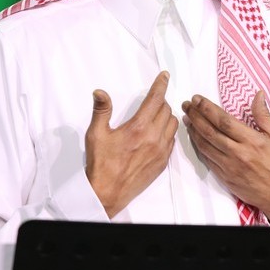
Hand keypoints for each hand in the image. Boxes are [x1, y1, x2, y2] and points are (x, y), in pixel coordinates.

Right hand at [85, 71, 178, 217]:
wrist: (107, 193)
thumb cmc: (101, 164)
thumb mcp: (96, 134)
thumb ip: (101, 110)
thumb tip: (100, 93)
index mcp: (138, 127)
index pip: (155, 99)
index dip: (161, 85)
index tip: (164, 76)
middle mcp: (154, 138)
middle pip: (166, 110)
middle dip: (160, 101)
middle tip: (152, 101)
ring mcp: (160, 151)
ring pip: (173, 124)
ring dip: (166, 116)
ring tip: (155, 116)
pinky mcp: (162, 162)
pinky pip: (172, 141)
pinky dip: (167, 133)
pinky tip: (157, 134)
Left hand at [182, 90, 269, 224]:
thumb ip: (265, 115)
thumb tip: (258, 96)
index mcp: (252, 140)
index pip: (223, 120)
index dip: (207, 108)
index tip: (197, 99)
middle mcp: (238, 153)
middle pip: (210, 131)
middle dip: (195, 115)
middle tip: (187, 105)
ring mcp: (229, 166)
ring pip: (205, 145)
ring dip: (193, 130)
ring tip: (187, 118)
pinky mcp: (225, 177)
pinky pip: (207, 159)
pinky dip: (198, 146)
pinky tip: (195, 138)